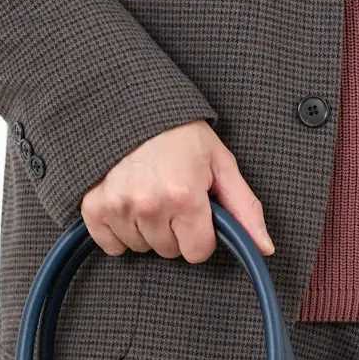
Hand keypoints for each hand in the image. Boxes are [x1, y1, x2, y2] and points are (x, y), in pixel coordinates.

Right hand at [79, 120, 274, 262]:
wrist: (133, 107)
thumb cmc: (180, 135)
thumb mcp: (220, 164)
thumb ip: (244, 208)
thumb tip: (264, 247)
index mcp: (185, 195)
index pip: (197, 252)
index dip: (201, 234)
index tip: (196, 210)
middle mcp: (149, 204)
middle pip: (169, 251)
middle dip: (174, 230)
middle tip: (170, 195)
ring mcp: (118, 206)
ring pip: (141, 248)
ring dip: (147, 229)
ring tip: (148, 194)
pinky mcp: (93, 207)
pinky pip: (111, 245)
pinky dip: (119, 231)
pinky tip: (127, 204)